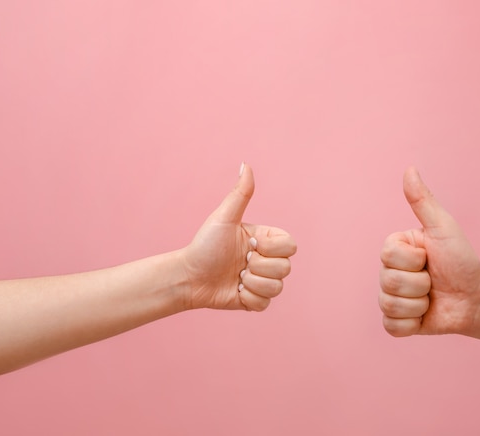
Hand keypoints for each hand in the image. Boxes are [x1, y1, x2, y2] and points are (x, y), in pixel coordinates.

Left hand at [181, 163, 296, 311]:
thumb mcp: (224, 218)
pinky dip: (248, 298)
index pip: (290, 245)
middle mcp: (268, 260)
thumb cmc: (204, 245)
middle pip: (286, 268)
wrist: (188, 276)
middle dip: (258, 266)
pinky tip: (235, 290)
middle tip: (240, 261)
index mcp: (267, 239)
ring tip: (236, 277)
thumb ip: (240, 194)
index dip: (271, 247)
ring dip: (252, 283)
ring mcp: (263, 281)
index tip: (249, 243)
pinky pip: (265, 304)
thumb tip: (246, 164)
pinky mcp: (255, 301)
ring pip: (277, 287)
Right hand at [379, 166, 479, 335]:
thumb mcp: (443, 228)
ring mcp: (391, 298)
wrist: (478, 298)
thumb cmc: (462, 260)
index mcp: (394, 249)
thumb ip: (423, 201)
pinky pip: (392, 327)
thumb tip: (409, 168)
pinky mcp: (397, 322)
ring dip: (419, 304)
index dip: (414, 260)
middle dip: (420, 284)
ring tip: (432, 297)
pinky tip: (426, 314)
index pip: (387, 256)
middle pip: (388, 282)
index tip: (429, 257)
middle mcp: (388, 272)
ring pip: (389, 305)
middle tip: (434, 280)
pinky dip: (413, 324)